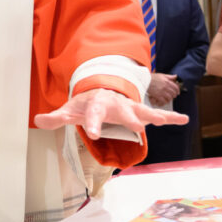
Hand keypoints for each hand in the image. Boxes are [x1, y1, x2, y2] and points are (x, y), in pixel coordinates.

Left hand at [33, 88, 186, 140]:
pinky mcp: (140, 111)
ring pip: (144, 110)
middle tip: (137, 125)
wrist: (101, 88)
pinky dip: (171, 117)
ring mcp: (130, 106)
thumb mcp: (69, 110)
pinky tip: (183, 120)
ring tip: (168, 119)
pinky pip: (157, 114)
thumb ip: (55, 117)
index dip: (91, 123)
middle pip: (123, 111)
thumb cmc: (85, 103)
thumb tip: (37, 119)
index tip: (91, 132)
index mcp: (97, 104)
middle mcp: (116, 104)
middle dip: (129, 117)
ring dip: (156, 115)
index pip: (93, 113)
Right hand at [146, 73, 180, 106]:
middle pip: (173, 93)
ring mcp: (162, 92)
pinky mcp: (157, 96)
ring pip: (169, 97)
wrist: (144, 80)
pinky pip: (164, 100)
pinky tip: (164, 101)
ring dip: (170, 98)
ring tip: (169, 98)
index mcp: (167, 81)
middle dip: (174, 95)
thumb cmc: (152, 77)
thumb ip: (169, 76)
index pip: (176, 87)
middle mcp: (165, 87)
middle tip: (174, 96)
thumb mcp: (162, 75)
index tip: (178, 92)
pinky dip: (165, 101)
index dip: (178, 91)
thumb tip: (176, 76)